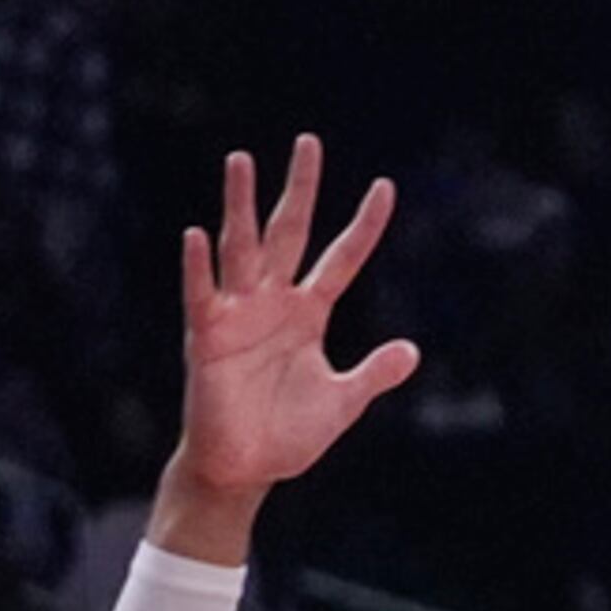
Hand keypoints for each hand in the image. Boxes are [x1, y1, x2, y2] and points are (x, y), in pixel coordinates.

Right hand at [170, 135, 420, 504]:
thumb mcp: (344, 400)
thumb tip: (412, 350)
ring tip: (241, 160)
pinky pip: (202, 295)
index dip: (364, 225)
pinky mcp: (208, 338)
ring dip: (242, 206)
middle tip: (309, 141)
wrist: (246, 468)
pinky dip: (199, 267)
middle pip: (290, 234)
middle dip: (300, 189)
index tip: (385, 187)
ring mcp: (238, 315)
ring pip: (242, 248)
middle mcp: (274, 303)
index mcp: (309, 313)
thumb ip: (375, 372)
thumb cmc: (289, 433)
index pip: (342, 258)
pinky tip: (199, 234)